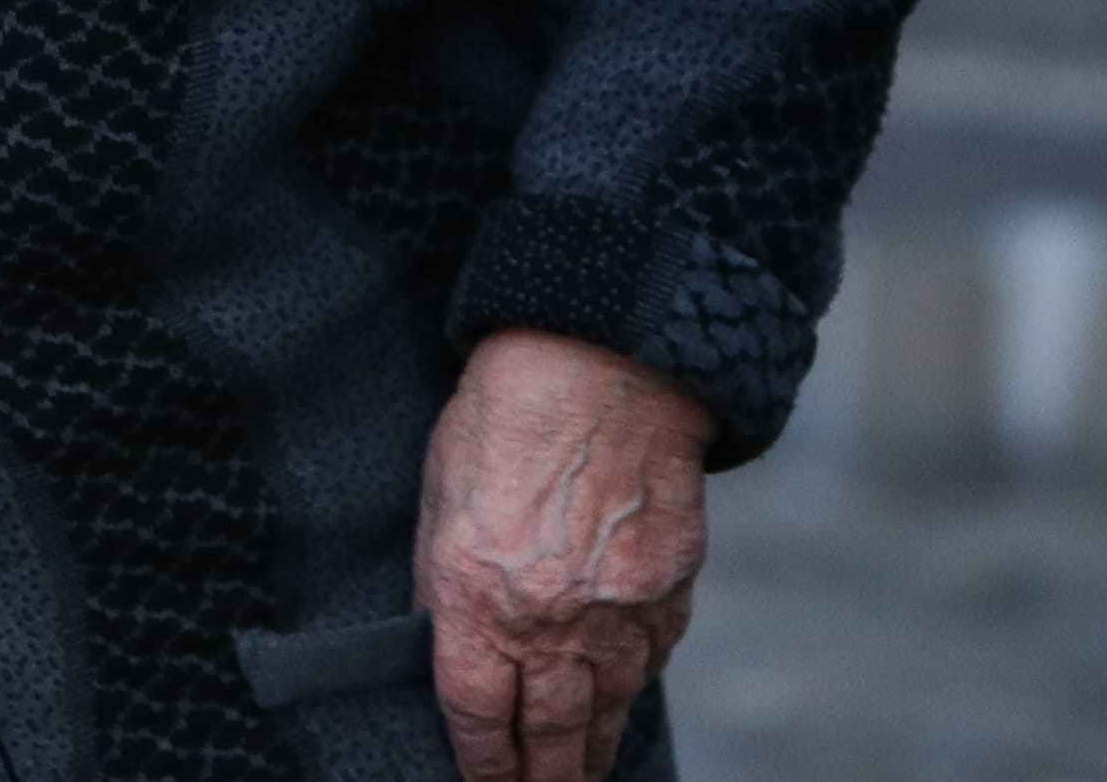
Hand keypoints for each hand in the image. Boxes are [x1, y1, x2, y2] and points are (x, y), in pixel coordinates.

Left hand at [417, 328, 709, 781]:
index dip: (479, 762)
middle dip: (542, 778)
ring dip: (592, 750)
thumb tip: (444, 643)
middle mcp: (550, 621)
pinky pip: (650, 661)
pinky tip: (620, 695)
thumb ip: (441, 582)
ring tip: (580, 771)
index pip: (477, 714)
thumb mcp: (437, 500)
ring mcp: (617, 612)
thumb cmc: (501, 419)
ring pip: (607, 710)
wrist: (599, 365)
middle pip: (550, 733)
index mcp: (477, 598)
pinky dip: (633, 685)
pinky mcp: (670, 591)